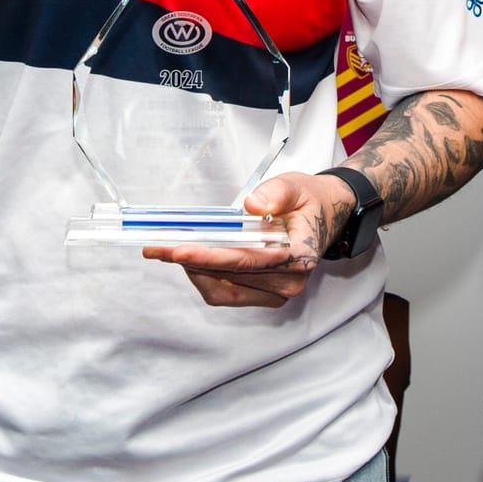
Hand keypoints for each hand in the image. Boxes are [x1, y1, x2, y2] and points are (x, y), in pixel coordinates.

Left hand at [143, 171, 353, 307]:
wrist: (325, 215)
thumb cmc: (309, 202)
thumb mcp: (296, 186)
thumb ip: (276, 194)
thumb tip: (252, 205)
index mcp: (300, 257)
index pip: (248, 261)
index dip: (210, 257)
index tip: (179, 250)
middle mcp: (289, 282)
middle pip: (228, 277)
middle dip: (190, 261)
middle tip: (156, 246)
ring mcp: (277, 293)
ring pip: (222, 291)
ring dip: (193, 271)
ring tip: (167, 250)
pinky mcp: (265, 295)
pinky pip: (226, 293)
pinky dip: (204, 276)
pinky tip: (189, 258)